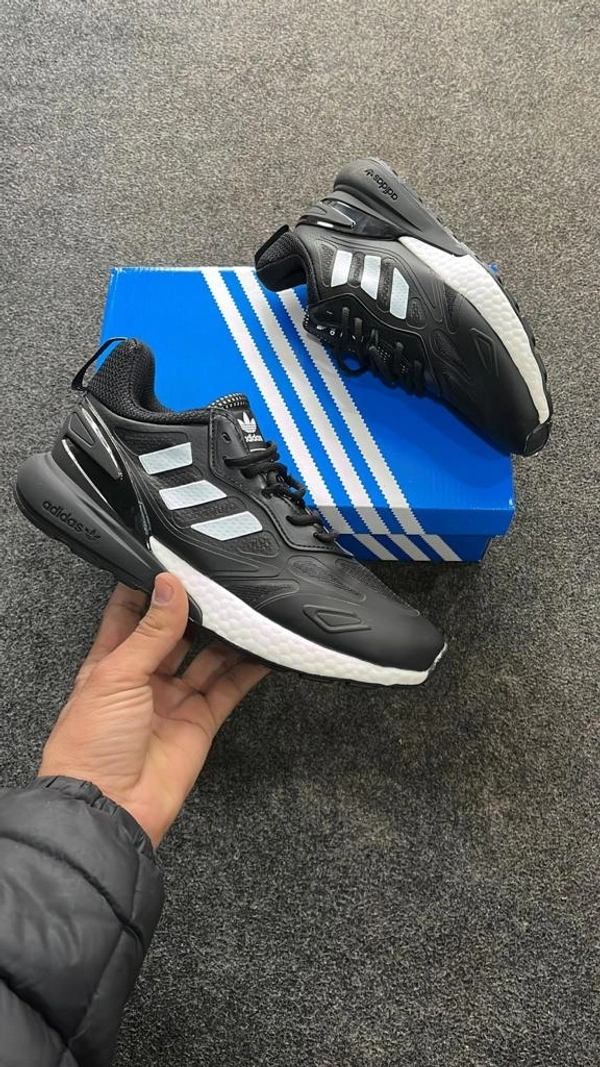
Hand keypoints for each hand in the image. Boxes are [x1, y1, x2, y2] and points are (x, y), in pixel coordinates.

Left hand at [39, 574, 269, 846]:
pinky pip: (229, 688)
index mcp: (109, 662)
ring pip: (207, 658)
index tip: (171, 562)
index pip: (129, 614)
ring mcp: (173, 700)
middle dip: (195, 609)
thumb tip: (170, 585)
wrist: (110, 806)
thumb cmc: (91, 743)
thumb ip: (151, 630)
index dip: (148, 589)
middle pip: (174, 633)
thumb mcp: (117, 674)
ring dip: (226, 636)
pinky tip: (262, 649)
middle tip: (219, 582)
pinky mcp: (200, 721)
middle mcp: (143, 678)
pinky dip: (248, 669)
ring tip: (247, 608)